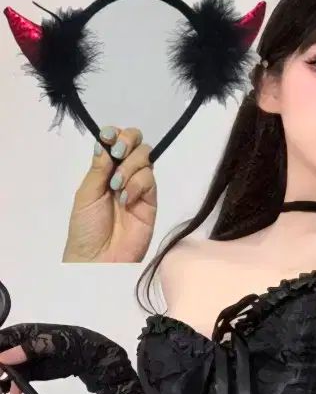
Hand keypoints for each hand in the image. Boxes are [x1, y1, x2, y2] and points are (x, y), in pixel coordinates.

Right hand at [0, 322, 93, 393]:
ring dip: (2, 381)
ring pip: (6, 370)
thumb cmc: (69, 342)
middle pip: (0, 357)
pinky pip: (17, 380)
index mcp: (20, 333)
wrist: (87, 356)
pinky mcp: (30, 373)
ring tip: (1, 391)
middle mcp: (18, 346)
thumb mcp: (49, 343)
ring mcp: (24, 360)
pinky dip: (14, 388)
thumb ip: (26, 349)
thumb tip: (2, 358)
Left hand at [61, 125, 156, 264]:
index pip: (115, 142)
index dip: (114, 134)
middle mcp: (123, 175)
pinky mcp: (151, 202)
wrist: (98, 259)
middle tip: (117, 154)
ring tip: (116, 187)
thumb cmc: (85, 228)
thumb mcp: (86, 194)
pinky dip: (137, 184)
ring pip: (145, 158)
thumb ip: (98, 168)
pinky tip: (126, 199)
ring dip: (130, 167)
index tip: (108, 137)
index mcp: (104, 171)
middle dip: (128, 141)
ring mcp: (138, 188)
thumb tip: (105, 142)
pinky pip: (150, 180)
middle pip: (136, 144)